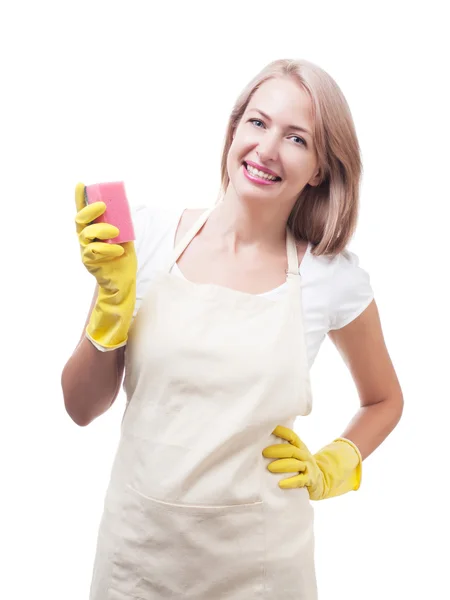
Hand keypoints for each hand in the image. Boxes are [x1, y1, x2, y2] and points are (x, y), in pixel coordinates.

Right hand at [75, 182, 136, 350]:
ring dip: (100, 230)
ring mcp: (86, 252)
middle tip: (104, 206)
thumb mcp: (124, 238)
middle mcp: (85, 240)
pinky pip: (94, 252)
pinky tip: (118, 250)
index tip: (81, 184)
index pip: (84, 213)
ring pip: (85, 236)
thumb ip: (121, 225)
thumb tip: (126, 207)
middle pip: (79, 222)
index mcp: (93, 231)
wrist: (123, 283)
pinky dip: (107, 249)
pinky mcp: (90, 263)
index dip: (80, 199)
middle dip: (89, 211)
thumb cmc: (123, 260)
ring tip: (116, 233)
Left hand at [262, 425, 361, 500]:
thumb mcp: (296, 454)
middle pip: (292, 450)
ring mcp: (308, 467)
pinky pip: (300, 480)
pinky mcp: (310, 480)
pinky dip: (290, 482)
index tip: (270, 428)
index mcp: (300, 447)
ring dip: (282, 465)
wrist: (320, 481)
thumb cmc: (301, 465)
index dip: (281, 431)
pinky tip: (280, 484)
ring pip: (295, 465)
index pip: (291, 436)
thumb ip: (284, 447)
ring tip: (269, 468)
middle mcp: (305, 455)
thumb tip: (262, 440)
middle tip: (264, 453)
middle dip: (277, 451)